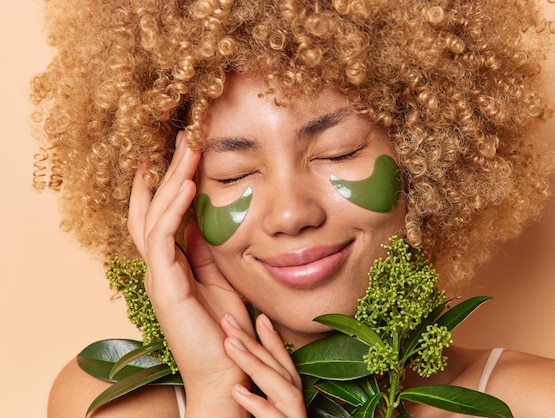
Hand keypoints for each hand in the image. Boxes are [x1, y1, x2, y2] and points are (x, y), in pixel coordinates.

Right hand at [127, 132, 305, 416]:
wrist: (230, 369)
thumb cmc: (227, 325)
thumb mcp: (219, 276)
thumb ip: (207, 249)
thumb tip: (203, 218)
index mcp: (173, 263)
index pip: (160, 214)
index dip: (165, 183)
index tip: (179, 152)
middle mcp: (160, 266)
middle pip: (151, 209)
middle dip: (166, 171)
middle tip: (181, 137)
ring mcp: (159, 276)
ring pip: (153, 218)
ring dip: (170, 181)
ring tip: (186, 149)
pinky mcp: (166, 287)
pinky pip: (162, 240)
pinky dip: (172, 210)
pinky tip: (184, 186)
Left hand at [222, 313, 306, 417]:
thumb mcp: (265, 415)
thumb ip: (260, 397)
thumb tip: (239, 373)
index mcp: (289, 403)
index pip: (284, 366)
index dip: (274, 340)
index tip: (260, 317)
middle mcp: (295, 410)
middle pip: (281, 370)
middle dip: (256, 343)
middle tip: (228, 321)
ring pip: (284, 390)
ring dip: (256, 365)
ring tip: (230, 345)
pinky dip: (258, 404)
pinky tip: (236, 390)